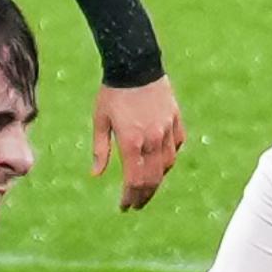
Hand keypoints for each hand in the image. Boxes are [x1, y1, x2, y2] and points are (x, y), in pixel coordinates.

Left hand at [91, 78, 184, 210]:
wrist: (135, 64)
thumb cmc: (112, 93)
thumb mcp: (100, 121)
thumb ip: (100, 150)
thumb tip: (96, 175)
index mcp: (132, 142)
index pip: (134, 181)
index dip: (130, 198)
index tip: (125, 207)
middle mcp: (152, 140)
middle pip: (152, 179)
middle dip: (144, 196)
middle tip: (136, 205)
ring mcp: (167, 130)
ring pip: (167, 166)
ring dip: (157, 180)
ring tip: (147, 187)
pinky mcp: (176, 120)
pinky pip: (176, 146)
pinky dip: (169, 158)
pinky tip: (161, 162)